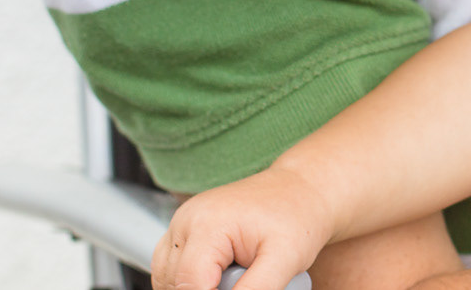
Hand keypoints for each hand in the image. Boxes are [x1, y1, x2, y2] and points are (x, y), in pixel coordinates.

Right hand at [152, 167, 333, 289]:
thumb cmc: (298, 218)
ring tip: (237, 272)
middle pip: (175, 281)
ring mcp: (182, 223)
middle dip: (208, 287)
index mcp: (207, 223)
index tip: (241, 286)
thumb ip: (256, 289)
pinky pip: (173, 267)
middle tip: (246, 274)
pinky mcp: (184, 230)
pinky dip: (193, 278)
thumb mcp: (285, 260)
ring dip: (198, 284)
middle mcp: (187, 219)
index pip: (188, 283)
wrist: (302, 191)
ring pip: (168, 277)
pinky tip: (222, 272)